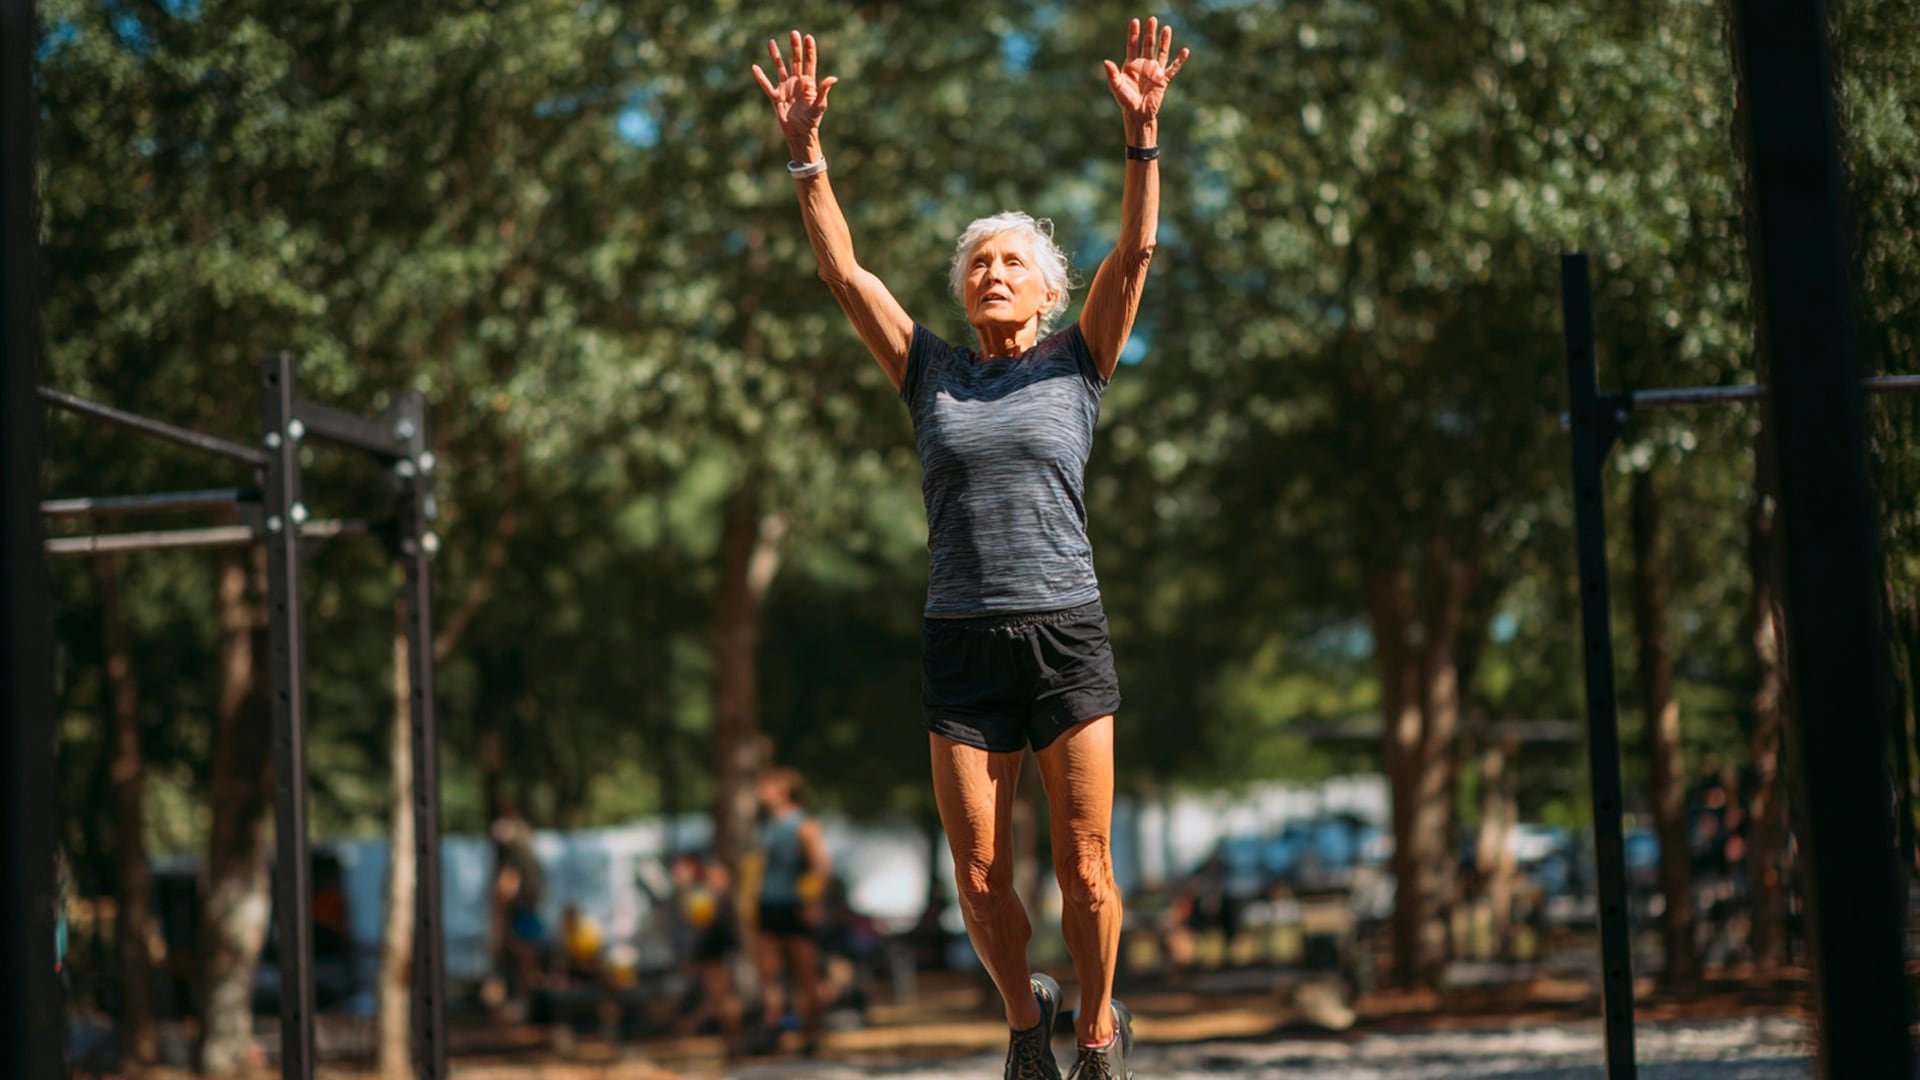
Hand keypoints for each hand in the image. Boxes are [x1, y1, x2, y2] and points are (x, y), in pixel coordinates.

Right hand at [752, 30, 837, 152]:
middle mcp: (796, 83)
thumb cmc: (812, 121)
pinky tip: (754, 67)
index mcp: (809, 83)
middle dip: (794, 48)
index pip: (809, 63)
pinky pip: (766, 85)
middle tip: (793, 33)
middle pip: (795, 61)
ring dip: (776, 56)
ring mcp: (785, 88)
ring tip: (771, 42)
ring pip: (780, 68)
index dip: (809, 50)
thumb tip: (833, 78)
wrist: (800, 134)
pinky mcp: (776, 97)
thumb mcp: (820, 105)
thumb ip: (824, 91)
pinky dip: (760, 77)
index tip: (808, 37)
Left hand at [1103, 16, 1188, 131]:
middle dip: (1150, 32)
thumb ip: (1112, 74)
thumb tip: (1106, 62)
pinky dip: (1179, 60)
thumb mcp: (1116, 86)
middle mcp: (1144, 64)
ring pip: (1161, 52)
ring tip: (1166, 28)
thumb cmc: (1125, 100)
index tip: (1135, 21)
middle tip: (1152, 19)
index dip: (1134, 33)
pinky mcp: (1163, 79)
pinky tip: (1185, 51)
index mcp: (1131, 64)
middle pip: (1148, 44)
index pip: (1132, 45)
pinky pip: (1173, 68)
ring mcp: (1154, 71)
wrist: (1137, 114)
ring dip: (1164, 41)